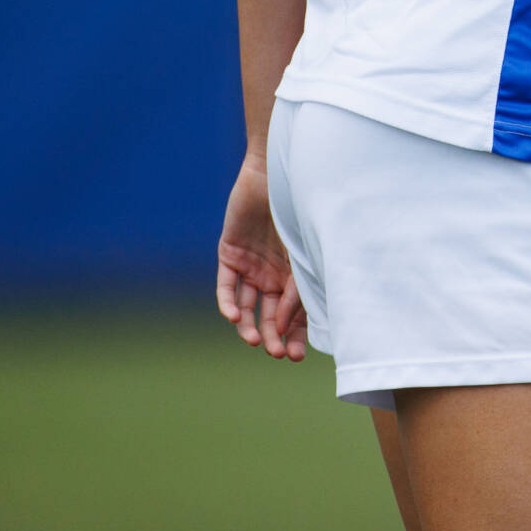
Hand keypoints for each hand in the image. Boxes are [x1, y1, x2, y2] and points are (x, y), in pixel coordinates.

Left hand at [216, 159, 305, 361]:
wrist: (277, 174)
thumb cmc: (299, 209)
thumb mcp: (304, 255)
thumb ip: (297, 290)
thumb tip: (286, 327)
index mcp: (296, 274)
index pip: (294, 313)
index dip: (295, 335)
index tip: (294, 356)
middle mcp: (273, 273)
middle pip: (270, 315)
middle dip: (274, 336)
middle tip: (277, 354)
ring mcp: (250, 265)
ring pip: (246, 305)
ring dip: (249, 326)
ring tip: (254, 340)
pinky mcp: (229, 255)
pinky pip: (226, 286)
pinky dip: (228, 303)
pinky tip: (235, 317)